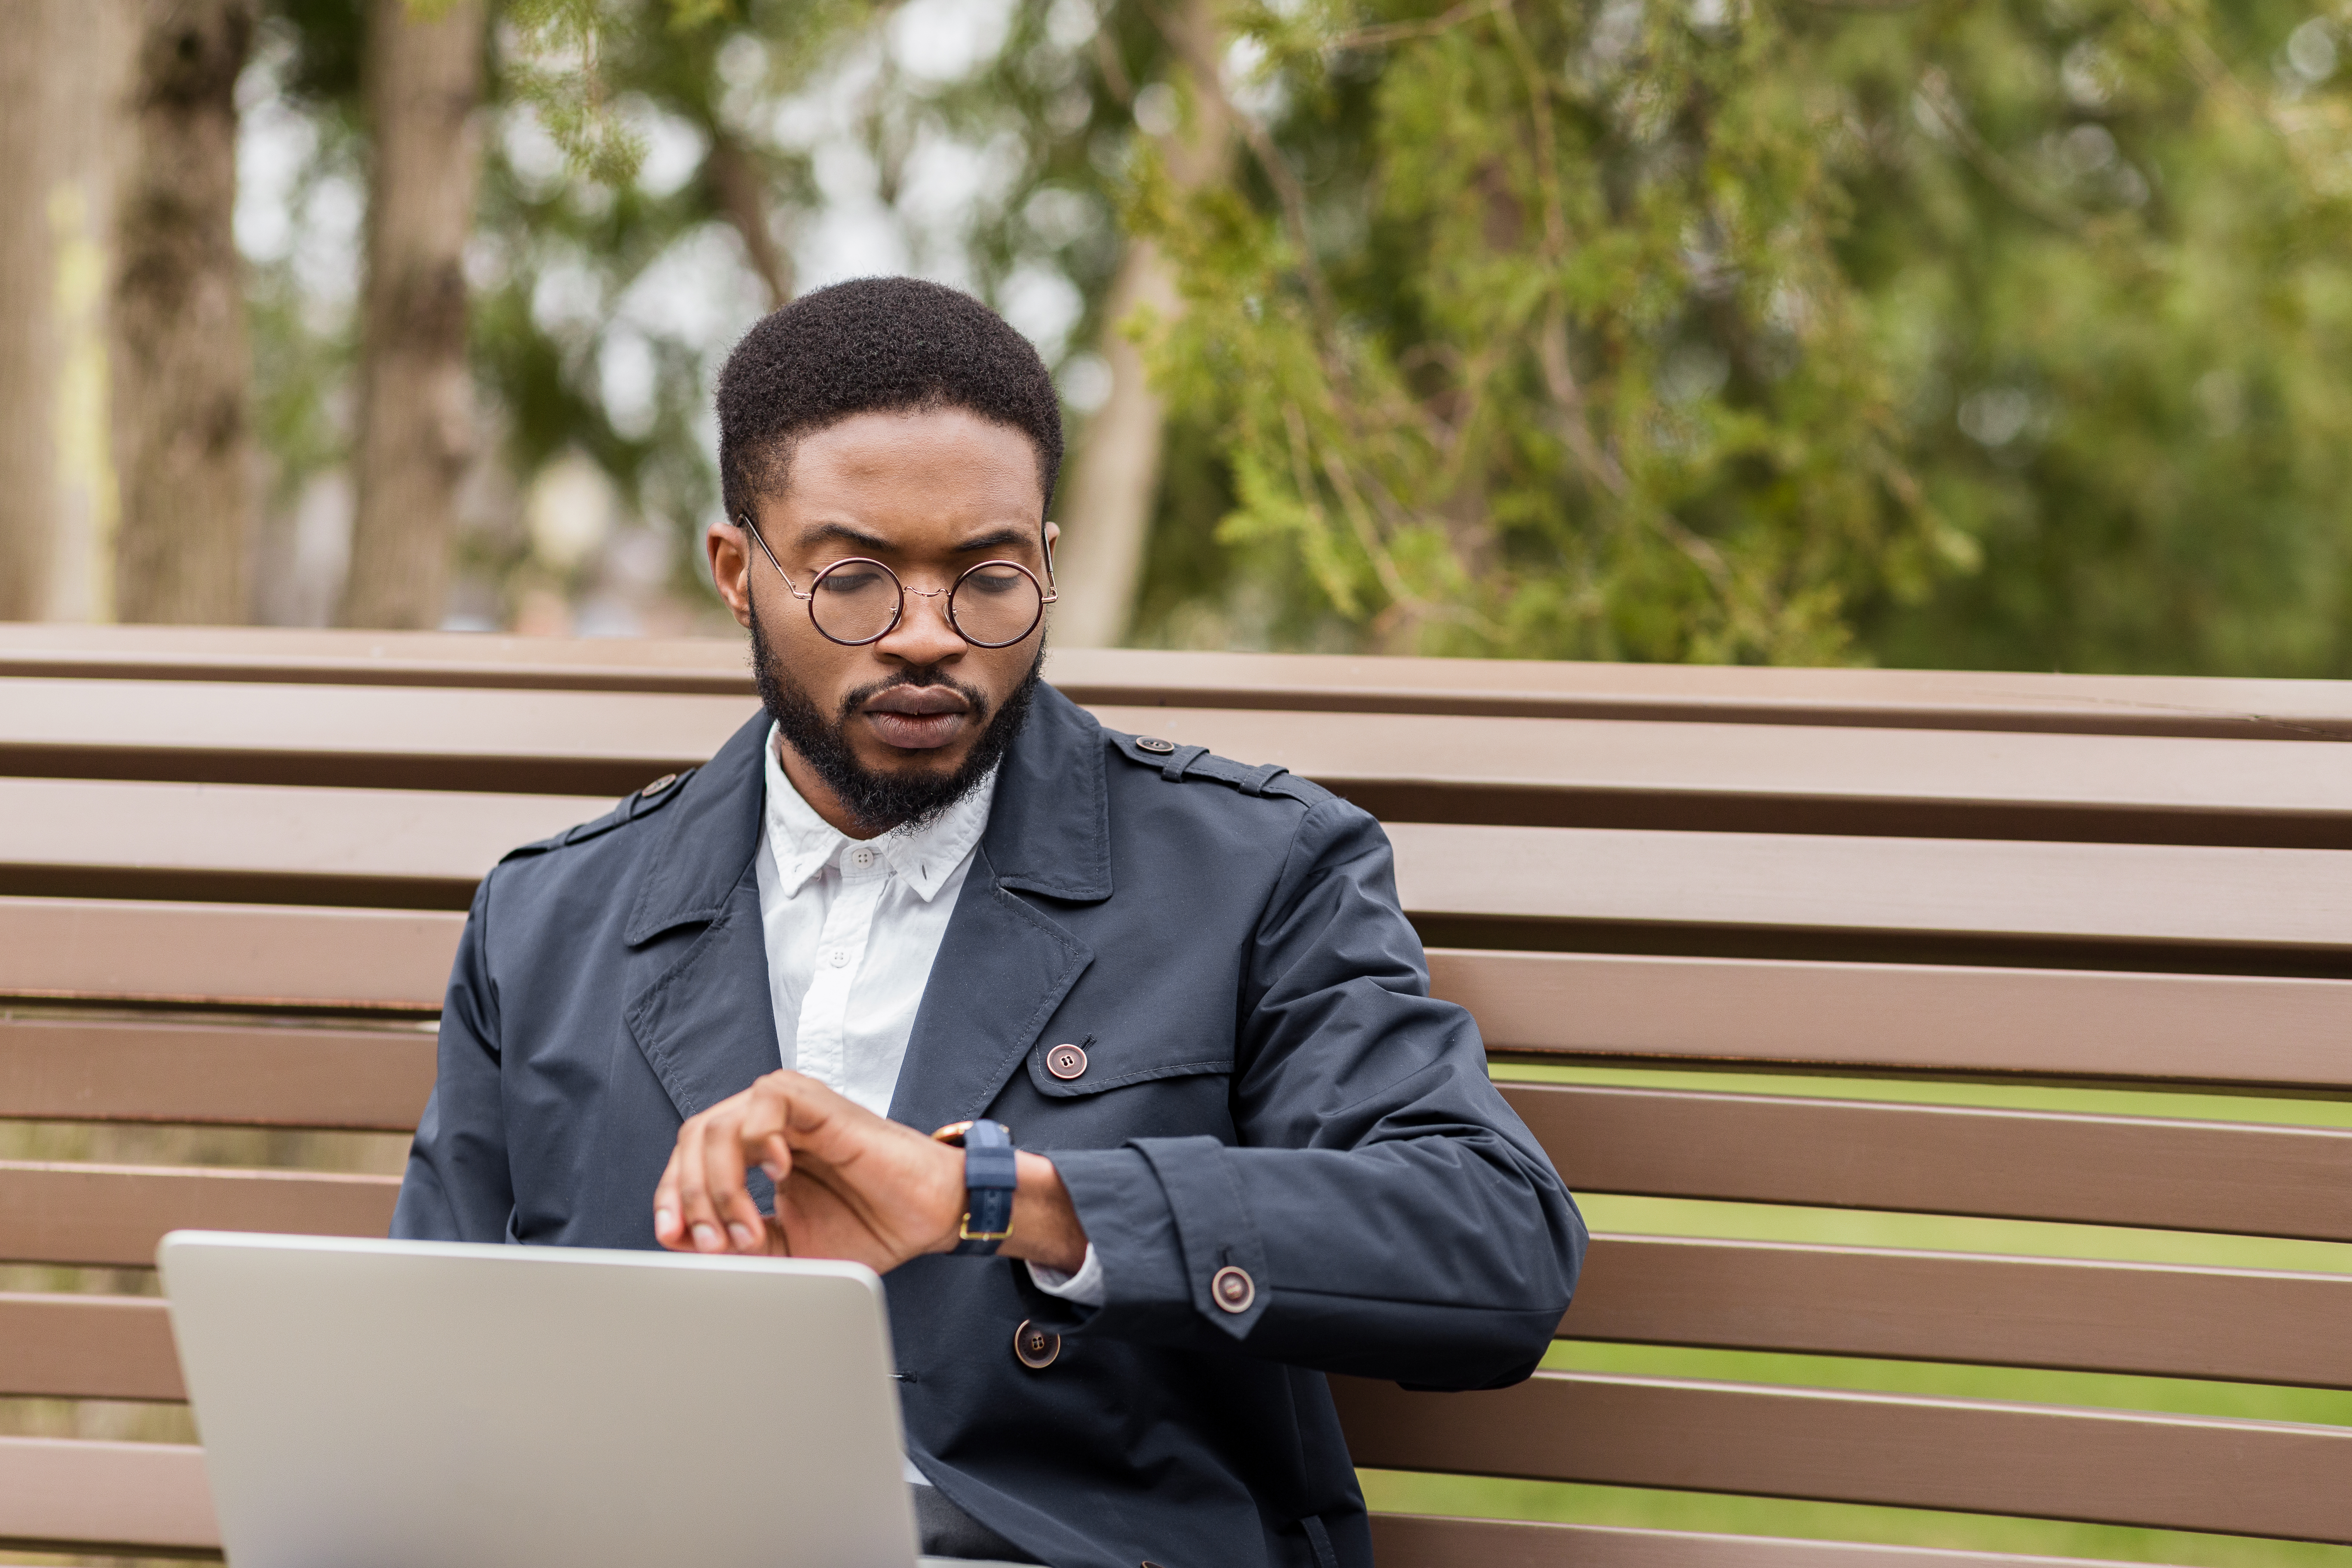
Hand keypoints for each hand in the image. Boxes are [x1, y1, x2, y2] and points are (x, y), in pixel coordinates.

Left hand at [653, 1070, 959, 1270]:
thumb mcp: (786, 1246)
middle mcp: (770, 1122)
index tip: (671, 1235)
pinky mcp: (821, 1102)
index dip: (672, 1194)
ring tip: (748, 1227)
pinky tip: (779, 1173)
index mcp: (758, 1148)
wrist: (928, 1215)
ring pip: (719, 1123)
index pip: (690, 1157)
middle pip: (694, 1138)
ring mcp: (793, 1109)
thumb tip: (679, 1238)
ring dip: (719, 1183)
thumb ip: (736, 1239)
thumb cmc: (867, 1223)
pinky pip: (767, 1099)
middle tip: (712, 1242)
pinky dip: (759, 1138)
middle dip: (689, 1195)